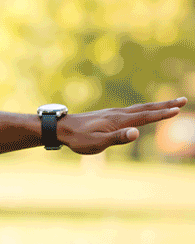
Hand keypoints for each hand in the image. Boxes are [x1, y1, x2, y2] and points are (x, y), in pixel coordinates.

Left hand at [58, 97, 187, 153]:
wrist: (60, 128)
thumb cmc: (78, 139)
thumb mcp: (97, 143)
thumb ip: (117, 138)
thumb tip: (137, 133)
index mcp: (118, 120)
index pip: (145, 117)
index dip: (162, 114)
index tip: (178, 110)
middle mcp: (118, 114)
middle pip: (146, 108)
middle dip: (165, 105)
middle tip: (183, 100)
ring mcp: (113, 113)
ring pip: (139, 108)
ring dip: (156, 106)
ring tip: (170, 104)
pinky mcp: (108, 116)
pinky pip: (132, 110)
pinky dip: (144, 109)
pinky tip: (144, 111)